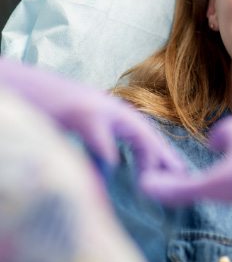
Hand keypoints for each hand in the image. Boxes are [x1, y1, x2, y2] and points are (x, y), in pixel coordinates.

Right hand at [0, 58, 184, 174]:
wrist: (21, 85)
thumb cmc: (48, 109)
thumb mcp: (78, 129)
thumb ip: (97, 146)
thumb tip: (111, 168)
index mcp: (109, 111)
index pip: (142, 131)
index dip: (159, 150)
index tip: (175, 170)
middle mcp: (108, 107)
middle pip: (145, 130)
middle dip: (163, 153)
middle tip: (179, 175)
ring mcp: (95, 106)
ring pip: (133, 129)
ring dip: (146, 152)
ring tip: (154, 176)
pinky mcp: (79, 111)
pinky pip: (99, 134)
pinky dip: (107, 151)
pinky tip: (113, 165)